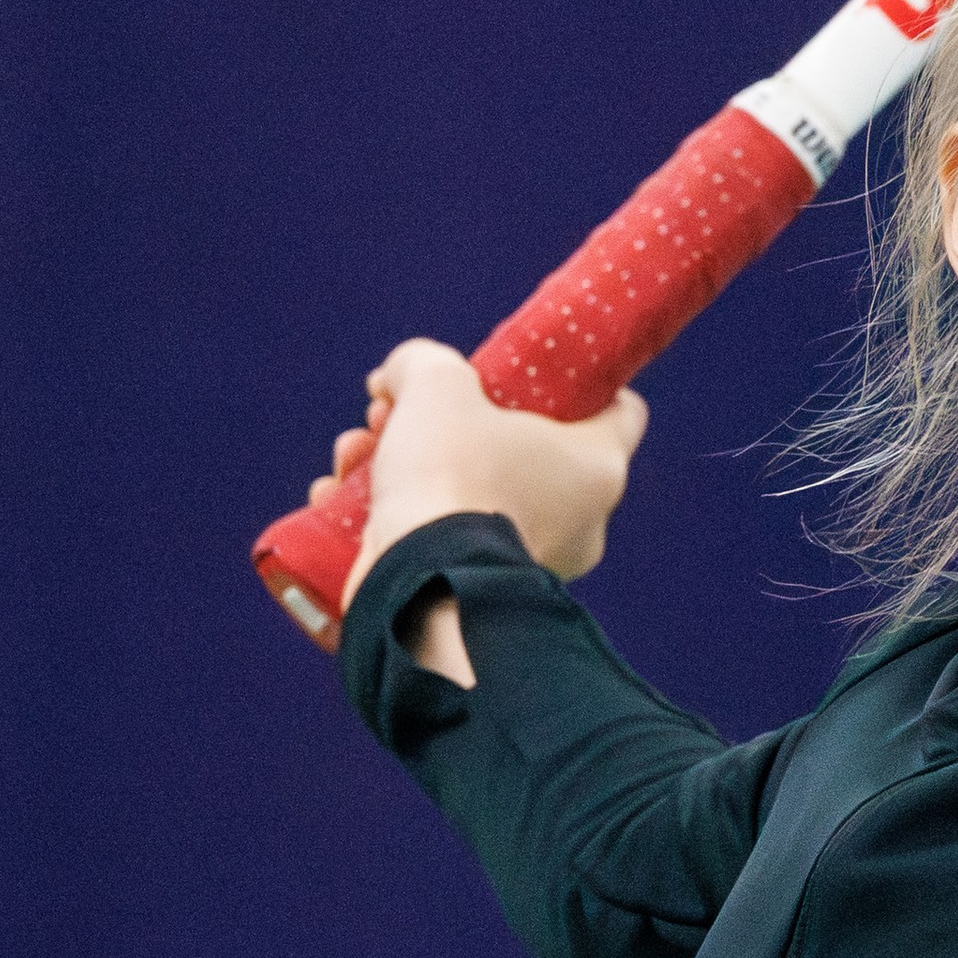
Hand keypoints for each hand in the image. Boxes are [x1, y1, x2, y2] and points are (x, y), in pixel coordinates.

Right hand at [319, 339, 648, 607]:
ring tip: (355, 454)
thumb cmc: (450, 474)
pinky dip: (393, 517)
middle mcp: (581, 522)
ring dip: (407, 464)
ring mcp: (533, 563)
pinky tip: (338, 496)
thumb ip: (422, 363)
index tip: (532, 372)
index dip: (580, 382)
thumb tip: (397, 378)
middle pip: (518, 447)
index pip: (620, 411)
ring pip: (469, 492)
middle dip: (448, 423)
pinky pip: (441, 540)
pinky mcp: (482, 593)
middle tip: (398, 412)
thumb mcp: (434, 385)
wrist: (422, 587)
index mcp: (598, 467)